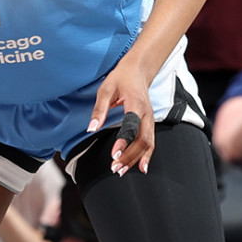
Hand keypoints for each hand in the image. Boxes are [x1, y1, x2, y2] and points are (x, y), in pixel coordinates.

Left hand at [88, 60, 155, 175]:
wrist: (138, 70)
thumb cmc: (120, 78)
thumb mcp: (105, 89)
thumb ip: (99, 109)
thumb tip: (90, 128)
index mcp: (136, 104)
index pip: (132, 126)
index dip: (124, 142)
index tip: (114, 154)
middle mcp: (147, 114)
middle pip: (143, 140)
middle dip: (129, 156)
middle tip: (115, 167)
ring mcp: (150, 119)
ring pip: (148, 144)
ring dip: (136, 159)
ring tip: (122, 170)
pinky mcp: (150, 123)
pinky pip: (150, 142)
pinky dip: (146, 156)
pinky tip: (140, 167)